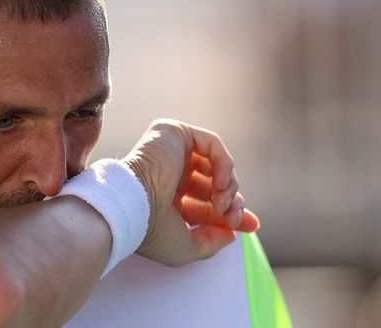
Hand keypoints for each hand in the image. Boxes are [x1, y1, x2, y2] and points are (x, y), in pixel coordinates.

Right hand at [123, 119, 259, 266]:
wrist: (132, 205)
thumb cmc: (150, 229)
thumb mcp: (185, 247)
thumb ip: (209, 243)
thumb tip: (230, 234)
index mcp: (167, 196)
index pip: (206, 201)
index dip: (231, 211)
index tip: (249, 225)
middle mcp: (170, 172)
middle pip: (215, 183)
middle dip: (232, 202)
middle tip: (234, 218)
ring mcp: (171, 152)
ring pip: (216, 163)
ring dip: (229, 186)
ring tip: (223, 204)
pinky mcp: (173, 133)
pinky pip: (212, 143)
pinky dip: (224, 163)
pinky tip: (221, 183)